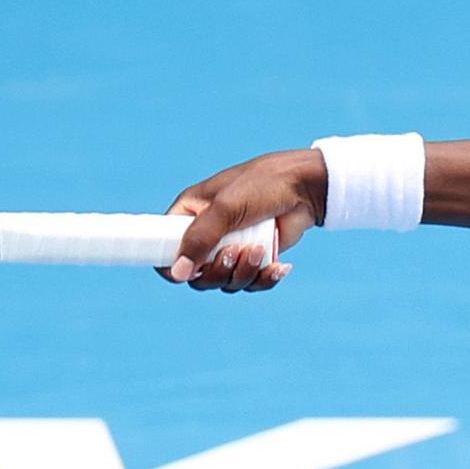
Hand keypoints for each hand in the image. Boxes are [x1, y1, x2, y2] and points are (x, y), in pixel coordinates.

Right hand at [160, 149, 324, 290]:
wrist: (305, 188)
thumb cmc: (262, 185)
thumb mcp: (226, 208)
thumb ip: (200, 239)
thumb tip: (177, 273)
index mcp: (188, 215)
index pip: (164, 250)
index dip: (172, 267)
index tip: (191, 270)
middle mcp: (205, 234)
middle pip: (197, 276)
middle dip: (218, 271)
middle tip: (236, 253)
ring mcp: (230, 248)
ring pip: (225, 282)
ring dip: (244, 274)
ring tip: (261, 252)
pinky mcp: (255, 259)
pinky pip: (250, 283)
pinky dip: (264, 279)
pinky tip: (279, 266)